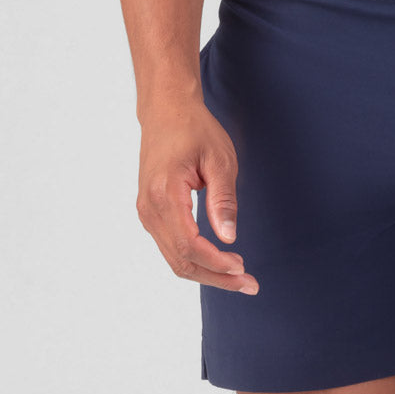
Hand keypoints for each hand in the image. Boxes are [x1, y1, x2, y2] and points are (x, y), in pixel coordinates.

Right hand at [136, 97, 259, 294]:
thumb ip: (223, 200)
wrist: (166, 110)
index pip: (189, 246)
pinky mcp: (150, 211)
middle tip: (248, 283)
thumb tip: (228, 238)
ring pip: (174, 258)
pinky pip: (170, 246)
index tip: (243, 269)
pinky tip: (217, 259)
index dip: (217, 264)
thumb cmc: (194, 129)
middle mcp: (149, 208)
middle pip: (180, 261)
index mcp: (165, 194)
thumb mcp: (220, 159)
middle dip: (215, 277)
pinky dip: (194, 258)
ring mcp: (146, 211)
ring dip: (205, 271)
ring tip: (237, 274)